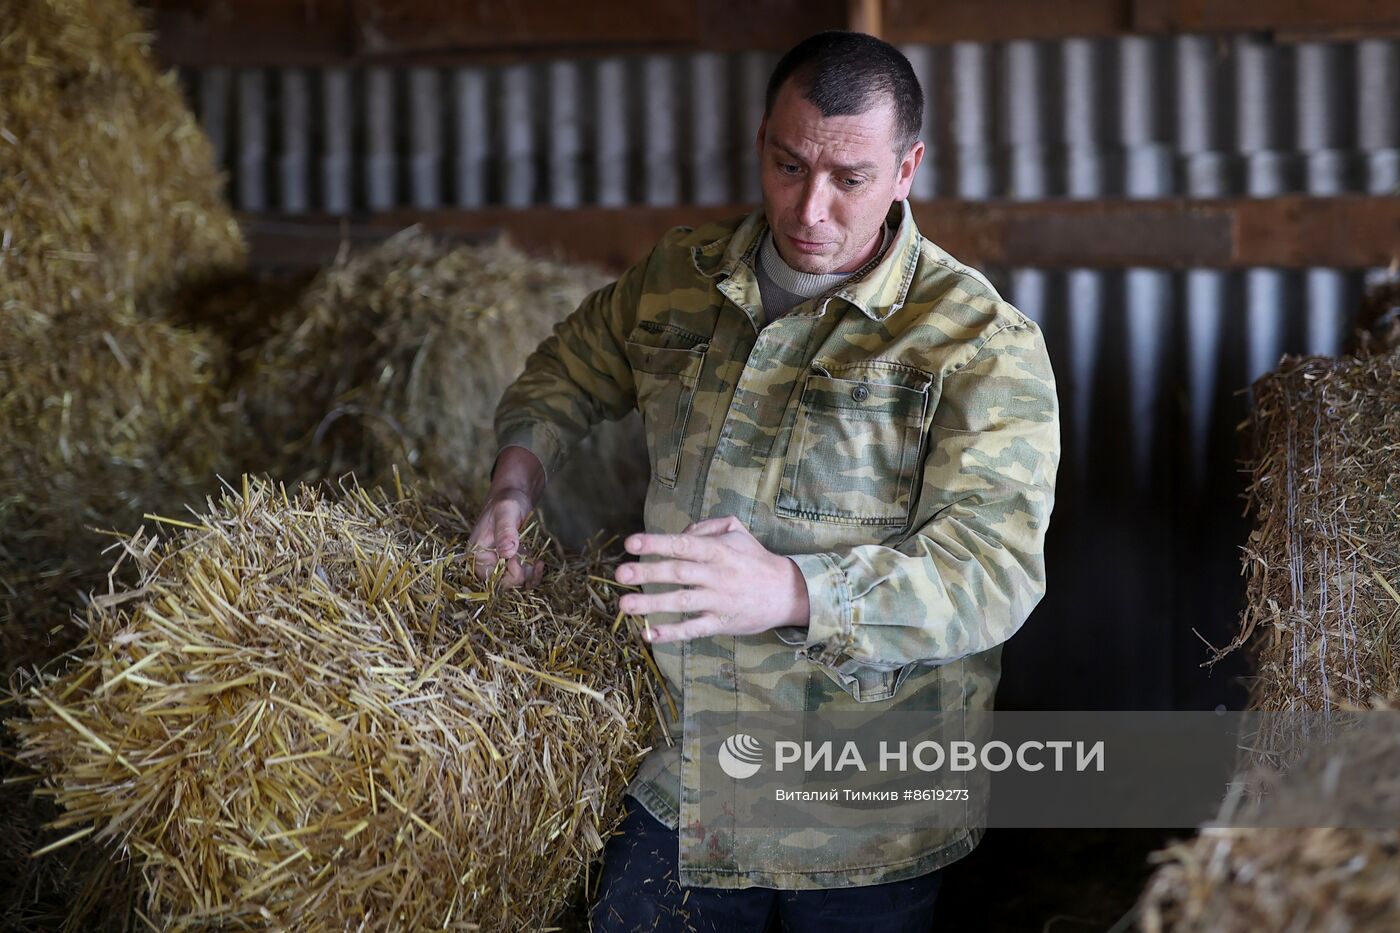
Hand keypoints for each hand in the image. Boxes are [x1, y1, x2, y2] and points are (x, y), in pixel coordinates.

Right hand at [467, 447, 547, 588]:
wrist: (512, 495)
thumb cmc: (506, 501)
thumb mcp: (506, 512)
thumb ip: (505, 531)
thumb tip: (507, 553)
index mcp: (477, 554)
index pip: (491, 579)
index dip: (509, 574)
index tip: (518, 556)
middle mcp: (485, 562)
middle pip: (503, 585)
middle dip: (521, 577)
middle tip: (532, 561)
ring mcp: (497, 563)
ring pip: (514, 584)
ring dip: (529, 578)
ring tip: (538, 563)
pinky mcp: (509, 562)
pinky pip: (520, 578)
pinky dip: (532, 575)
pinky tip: (539, 563)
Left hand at [614, 515, 809, 643]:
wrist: (787, 592)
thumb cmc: (755, 559)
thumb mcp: (736, 531)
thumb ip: (706, 528)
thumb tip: (678, 534)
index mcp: (719, 550)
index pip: (684, 544)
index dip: (657, 543)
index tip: (631, 543)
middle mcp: (717, 575)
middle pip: (678, 572)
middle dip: (647, 572)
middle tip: (620, 573)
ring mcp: (719, 601)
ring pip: (682, 602)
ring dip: (652, 603)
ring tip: (625, 604)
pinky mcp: (721, 624)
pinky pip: (694, 629)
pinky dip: (672, 633)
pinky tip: (650, 634)